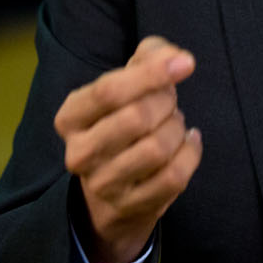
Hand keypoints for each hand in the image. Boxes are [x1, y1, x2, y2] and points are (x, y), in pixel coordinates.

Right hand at [54, 36, 202, 262]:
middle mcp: (79, 153)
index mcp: (71, 116)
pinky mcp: (130, 207)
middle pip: (137, 118)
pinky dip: (191, 153)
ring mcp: (103, 185)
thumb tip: (178, 59)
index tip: (186, 63)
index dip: (152, 74)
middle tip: (169, 100)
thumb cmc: (122, 118)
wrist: (114, 188)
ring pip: (158, 148)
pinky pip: (174, 176)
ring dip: (177, 128)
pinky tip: (188, 142)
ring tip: (173, 123)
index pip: (109, 91)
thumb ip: (150, 56)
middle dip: (166, 102)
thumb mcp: (128, 80)